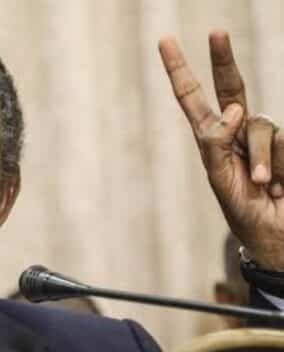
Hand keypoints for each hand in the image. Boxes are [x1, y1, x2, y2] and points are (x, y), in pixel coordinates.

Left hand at [160, 31, 283, 269]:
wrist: (276, 233)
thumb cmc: (243, 209)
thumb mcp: (219, 180)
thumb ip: (218, 144)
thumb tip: (235, 108)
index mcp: (212, 137)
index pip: (193, 97)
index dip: (180, 70)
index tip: (166, 40)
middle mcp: (239, 130)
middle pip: (232, 85)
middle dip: (223, 59)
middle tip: (216, 32)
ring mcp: (266, 136)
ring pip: (259, 125)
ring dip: (259, 160)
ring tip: (263, 186)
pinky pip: (282, 143)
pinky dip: (277, 166)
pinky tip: (279, 186)